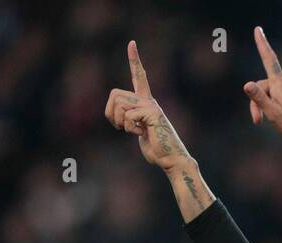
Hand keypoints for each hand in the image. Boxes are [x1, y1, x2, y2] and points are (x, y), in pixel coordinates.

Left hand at [105, 40, 193, 171]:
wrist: (171, 159)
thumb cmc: (156, 150)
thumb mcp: (138, 132)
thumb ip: (130, 121)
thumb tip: (122, 119)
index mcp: (146, 102)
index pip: (139, 77)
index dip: (135, 60)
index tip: (132, 43)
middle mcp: (148, 100)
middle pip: (114, 94)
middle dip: (110, 114)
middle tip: (121, 128)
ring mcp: (151, 105)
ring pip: (119, 104)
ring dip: (120, 122)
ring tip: (134, 131)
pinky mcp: (152, 112)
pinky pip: (128, 116)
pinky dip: (130, 129)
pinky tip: (142, 134)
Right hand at [242, 26, 281, 142]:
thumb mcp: (272, 113)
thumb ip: (258, 98)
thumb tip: (247, 84)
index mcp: (280, 83)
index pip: (268, 59)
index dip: (262, 44)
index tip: (258, 29)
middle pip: (267, 85)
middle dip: (260, 101)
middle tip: (258, 121)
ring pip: (279, 90)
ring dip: (273, 103)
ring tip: (278, 119)